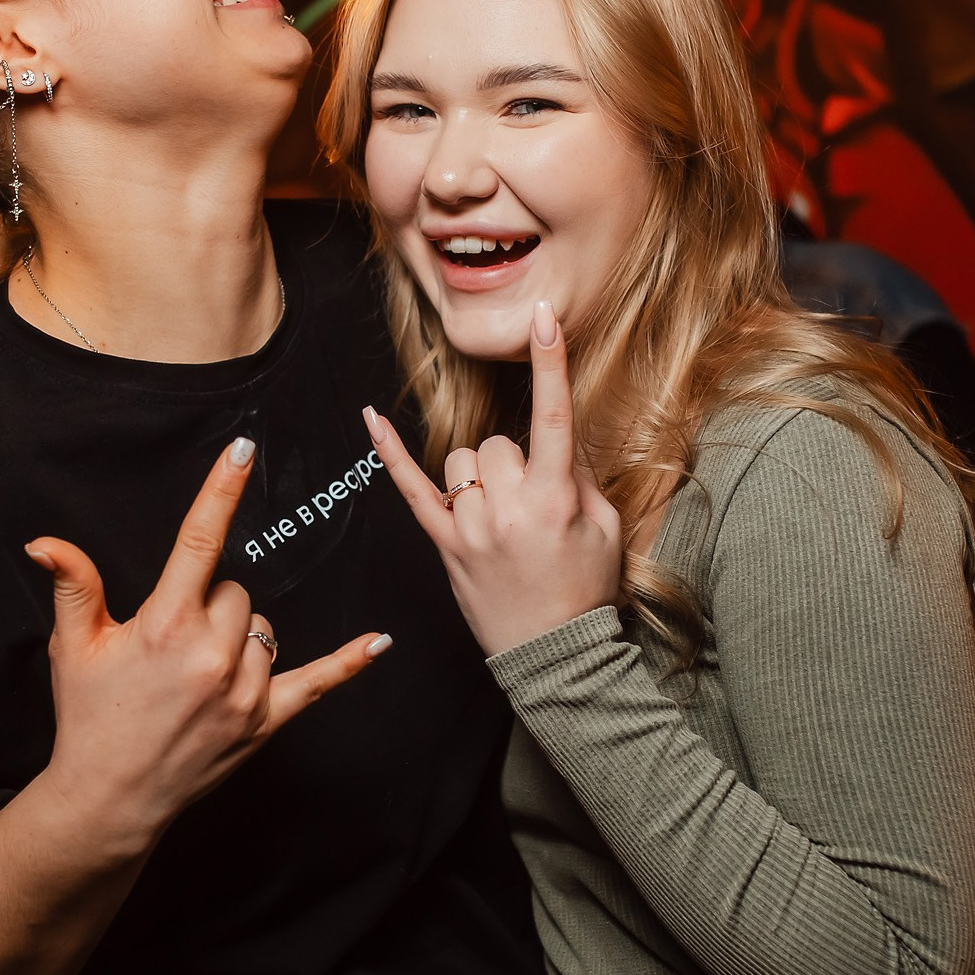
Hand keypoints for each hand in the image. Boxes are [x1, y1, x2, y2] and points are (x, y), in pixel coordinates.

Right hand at [26, 439, 389, 860]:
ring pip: (264, 627)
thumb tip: (45, 542)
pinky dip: (348, 662)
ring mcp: (243, 691)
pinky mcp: (265, 722)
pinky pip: (317, 682)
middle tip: (175, 641)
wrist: (110, 798)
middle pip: (237, 590)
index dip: (221, 491)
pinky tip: (380, 642)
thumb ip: (75, 586)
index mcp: (165, 625)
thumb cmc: (89, 719)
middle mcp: (210, 654)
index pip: (199, 542)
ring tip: (197, 672)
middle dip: (210, 603)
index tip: (243, 450)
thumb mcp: (74, 647)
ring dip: (240, 638)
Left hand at [365, 304, 623, 658]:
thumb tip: (562, 437)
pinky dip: (389, 452)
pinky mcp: (444, 544)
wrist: (554, 657)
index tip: (543, 317)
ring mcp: (470, 526)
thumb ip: (582, 477)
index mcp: (556, 498)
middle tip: (533, 506)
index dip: (551, 362)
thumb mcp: (605, 530)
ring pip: (464, 459)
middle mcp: (508, 507)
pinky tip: (369, 415)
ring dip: (481, 474)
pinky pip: (409, 488)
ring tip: (502, 517)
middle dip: (516, 461)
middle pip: (499, 442)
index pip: (554, 416)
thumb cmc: (585, 592)